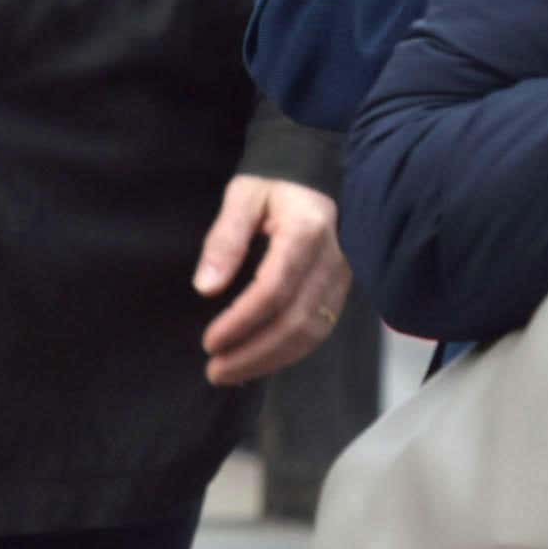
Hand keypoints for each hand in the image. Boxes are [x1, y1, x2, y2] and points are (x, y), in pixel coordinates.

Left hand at [193, 177, 348, 384]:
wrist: (314, 175)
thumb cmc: (272, 184)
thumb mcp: (243, 196)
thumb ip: (225, 239)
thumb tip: (205, 288)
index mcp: (306, 232)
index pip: (274, 290)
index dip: (242, 321)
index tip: (210, 342)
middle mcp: (331, 260)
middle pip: (296, 321)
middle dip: (254, 353)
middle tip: (215, 371)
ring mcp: (342, 278)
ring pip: (311, 333)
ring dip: (270, 360)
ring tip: (231, 373)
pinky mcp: (340, 290)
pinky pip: (319, 330)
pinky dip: (288, 353)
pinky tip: (259, 361)